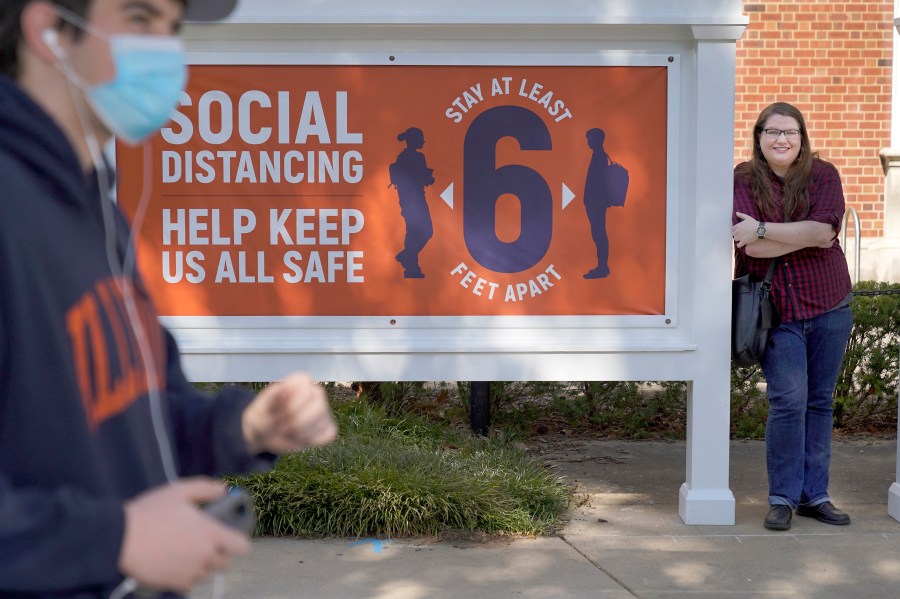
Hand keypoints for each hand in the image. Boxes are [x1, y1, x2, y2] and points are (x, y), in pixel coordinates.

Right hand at [118, 478, 250, 592]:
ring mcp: (191, 573)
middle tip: (202, 540)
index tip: (228, 535)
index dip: (237, 540)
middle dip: (219, 552)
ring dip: (202, 564)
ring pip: (207, 573)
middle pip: (226, 562)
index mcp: (211, 534)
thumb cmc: (149, 514)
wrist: (120, 540)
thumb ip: (206, 488)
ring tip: (184, 549)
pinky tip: (173, 560)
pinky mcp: (175, 585)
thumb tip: (223, 489)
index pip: (242, 546)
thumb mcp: (179, 491)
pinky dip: (186, 575)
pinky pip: (190, 583)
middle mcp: (205, 556)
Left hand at [241, 373, 337, 454]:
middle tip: (281, 427)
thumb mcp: (259, 406)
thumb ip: (271, 397)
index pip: (307, 387)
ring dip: (301, 433)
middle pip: (319, 406)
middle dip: (297, 421)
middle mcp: (315, 393)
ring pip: (324, 422)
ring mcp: (323, 411)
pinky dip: (312, 440)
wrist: (263, 433)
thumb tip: (283, 387)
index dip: (292, 402)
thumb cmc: (263, 416)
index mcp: (299, 382)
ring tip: (287, 433)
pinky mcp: (326, 427)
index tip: (277, 411)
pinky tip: (298, 439)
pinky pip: (328, 434)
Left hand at [732, 212, 760, 247]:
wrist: (759, 229)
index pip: (732, 229)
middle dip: (736, 234)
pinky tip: (741, 244)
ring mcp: (740, 237)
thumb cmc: (754, 223)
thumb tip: (736, 212)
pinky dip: (739, 245)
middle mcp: (737, 232)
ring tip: (741, 238)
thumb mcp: (747, 217)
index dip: (735, 230)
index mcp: (737, 226)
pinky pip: (738, 245)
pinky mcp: (743, 242)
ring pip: (735, 239)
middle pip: (733, 234)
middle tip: (740, 235)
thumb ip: (741, 215)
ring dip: (737, 239)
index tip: (738, 231)